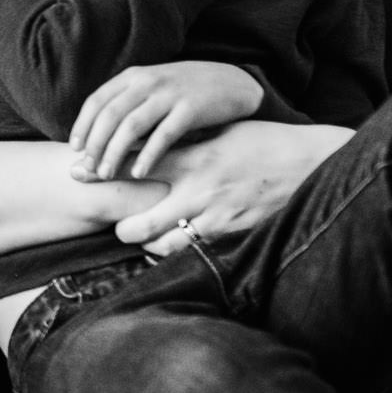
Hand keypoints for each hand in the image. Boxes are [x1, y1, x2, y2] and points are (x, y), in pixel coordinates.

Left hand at [70, 61, 263, 179]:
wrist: (233, 82)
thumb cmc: (186, 92)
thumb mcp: (153, 88)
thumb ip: (128, 103)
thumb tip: (95, 134)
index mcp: (134, 76)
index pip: (97, 101)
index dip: (82, 125)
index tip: (75, 149)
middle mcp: (147, 81)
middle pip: (109, 115)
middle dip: (95, 144)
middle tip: (88, 170)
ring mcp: (169, 94)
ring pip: (131, 125)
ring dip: (115, 152)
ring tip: (107, 175)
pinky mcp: (191, 108)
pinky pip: (163, 135)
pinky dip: (148, 155)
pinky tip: (139, 174)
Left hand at [114, 119, 352, 255]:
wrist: (313, 165)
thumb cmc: (267, 144)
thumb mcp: (222, 135)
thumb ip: (187, 143)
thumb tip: (155, 139)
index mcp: (195, 159)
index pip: (136, 164)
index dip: (102, 169)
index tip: (77, 172)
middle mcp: (200, 191)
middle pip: (140, 222)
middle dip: (123, 228)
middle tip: (118, 226)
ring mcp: (217, 219)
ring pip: (164, 247)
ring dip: (150, 246)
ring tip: (145, 241)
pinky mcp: (235, 239)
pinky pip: (195, 257)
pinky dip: (179, 257)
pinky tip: (174, 254)